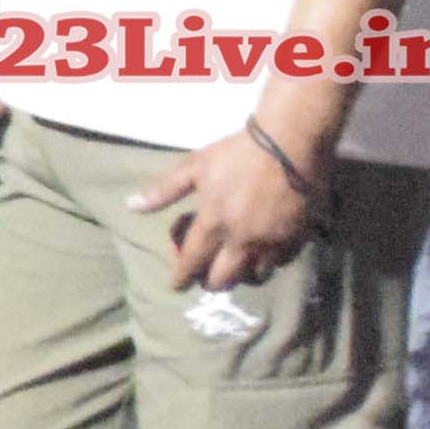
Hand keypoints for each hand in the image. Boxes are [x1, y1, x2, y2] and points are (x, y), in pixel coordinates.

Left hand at [136, 122, 324, 291]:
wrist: (290, 143)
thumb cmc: (237, 153)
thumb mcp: (193, 166)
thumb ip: (163, 191)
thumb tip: (131, 206)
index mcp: (213, 224)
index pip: (193, 262)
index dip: (182, 277)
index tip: (176, 285)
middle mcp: (242, 240)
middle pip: (224, 278)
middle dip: (211, 282)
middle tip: (206, 277)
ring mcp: (273, 242)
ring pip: (255, 276)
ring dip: (241, 275)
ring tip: (234, 268)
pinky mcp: (298, 238)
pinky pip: (281, 262)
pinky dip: (268, 263)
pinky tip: (263, 254)